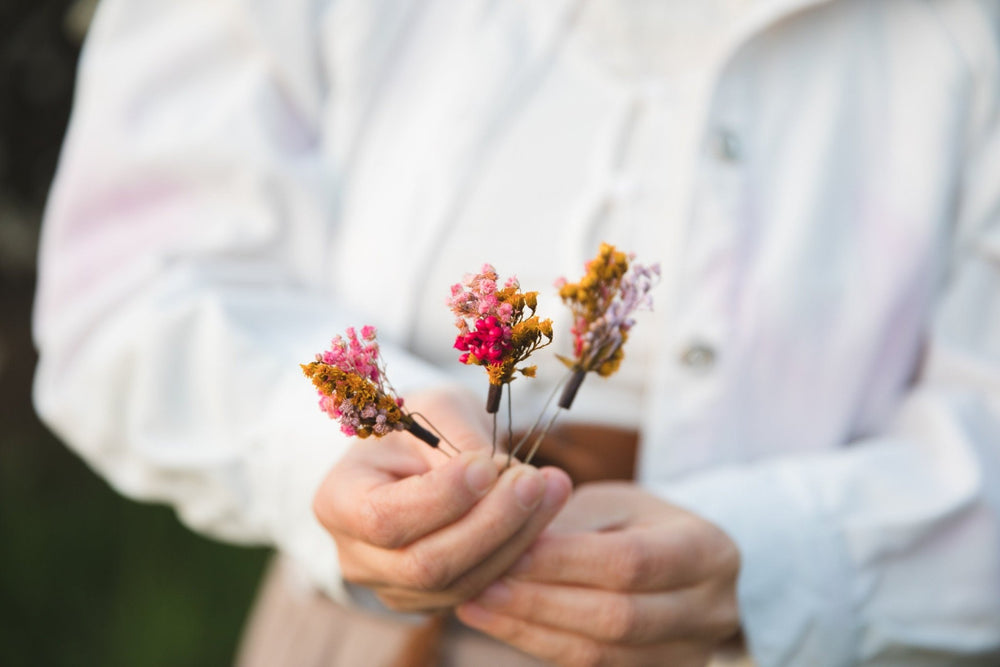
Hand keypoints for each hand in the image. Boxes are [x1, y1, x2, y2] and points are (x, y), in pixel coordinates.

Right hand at [312, 387, 572, 612]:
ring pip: (462, 582)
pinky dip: (518, 550)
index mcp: (338, 502)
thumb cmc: (415, 425)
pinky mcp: (434, 598)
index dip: (442, 498)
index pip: (385, 518)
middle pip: (427, 563)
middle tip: (534, 479)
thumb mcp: (430, 408)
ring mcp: (395, 586)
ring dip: (516, 536)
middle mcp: (358, 556)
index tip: (488, 463)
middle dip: (490, 522)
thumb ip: (455, 436)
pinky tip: (544, 510)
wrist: (412, 455)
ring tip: (552, 487)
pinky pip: (482, 586)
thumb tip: (497, 474)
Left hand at [456, 482, 740, 665]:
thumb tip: (511, 539)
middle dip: (541, 601)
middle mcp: (709, 611)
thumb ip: (574, 521)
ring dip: (530, 630)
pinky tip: (500, 624)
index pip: (632, 561)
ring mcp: (687, 654)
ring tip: (478, 605)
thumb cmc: (640, 523)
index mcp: (708, 551)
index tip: (509, 550)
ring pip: (600, 654)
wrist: (681, 566)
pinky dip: (538, 646)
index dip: (566, 560)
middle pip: (617, 617)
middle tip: (482, 584)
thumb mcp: (618, 503)